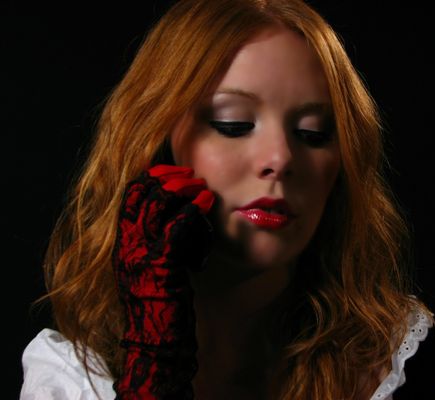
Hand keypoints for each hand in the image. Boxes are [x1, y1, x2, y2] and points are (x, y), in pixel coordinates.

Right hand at [112, 164, 213, 399]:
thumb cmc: (162, 304)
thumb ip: (159, 242)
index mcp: (123, 244)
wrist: (157, 341)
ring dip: (180, 188)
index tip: (172, 170)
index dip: (150, 178)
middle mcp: (126, 246)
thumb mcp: (155, 268)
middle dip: (165, 178)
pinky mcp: (159, 267)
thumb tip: (180, 215)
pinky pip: (175, 229)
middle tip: (188, 172)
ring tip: (200, 184)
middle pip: (140, 196)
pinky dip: (191, 210)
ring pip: (156, 206)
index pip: (130, 199)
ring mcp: (140, 255)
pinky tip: (206, 202)